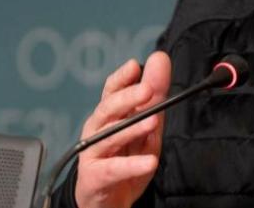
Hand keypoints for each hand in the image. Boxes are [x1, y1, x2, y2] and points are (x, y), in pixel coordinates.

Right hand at [74, 51, 170, 207]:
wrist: (108, 200)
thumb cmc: (124, 159)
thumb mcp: (146, 127)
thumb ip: (154, 96)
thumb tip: (160, 59)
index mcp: (108, 115)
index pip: (111, 90)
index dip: (122, 77)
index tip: (135, 66)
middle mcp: (97, 130)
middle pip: (108, 109)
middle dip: (127, 97)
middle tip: (147, 89)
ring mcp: (93, 153)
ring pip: (110, 136)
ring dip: (131, 128)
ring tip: (152, 122)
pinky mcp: (95, 176)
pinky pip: (114, 169)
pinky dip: (132, 165)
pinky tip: (149, 162)